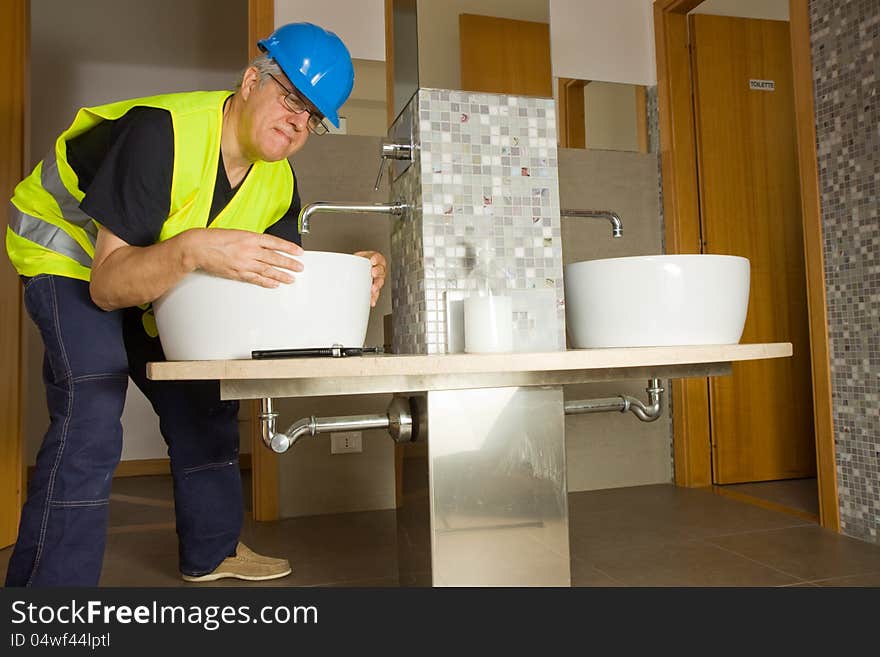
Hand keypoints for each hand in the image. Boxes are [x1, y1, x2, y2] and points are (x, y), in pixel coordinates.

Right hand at [188, 228, 303, 287]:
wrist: (197, 247)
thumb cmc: (214, 238)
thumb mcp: (237, 233)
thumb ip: (252, 240)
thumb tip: (265, 246)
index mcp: (250, 237)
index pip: (275, 242)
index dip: (288, 248)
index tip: (298, 251)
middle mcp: (249, 250)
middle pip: (274, 258)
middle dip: (289, 263)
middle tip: (299, 267)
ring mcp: (244, 263)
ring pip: (268, 270)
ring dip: (281, 275)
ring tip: (291, 278)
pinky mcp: (237, 273)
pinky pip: (256, 279)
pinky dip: (266, 282)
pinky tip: (275, 284)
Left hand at [354, 250, 386, 306]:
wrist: (355, 270)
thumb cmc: (357, 263)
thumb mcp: (355, 259)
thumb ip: (350, 261)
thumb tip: (335, 264)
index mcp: (374, 260)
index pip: (378, 258)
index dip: (376, 259)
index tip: (373, 261)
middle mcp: (377, 269)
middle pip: (380, 270)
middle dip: (378, 272)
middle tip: (373, 273)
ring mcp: (377, 279)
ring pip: (380, 282)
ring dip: (377, 285)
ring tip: (373, 289)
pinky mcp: (374, 288)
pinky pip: (376, 293)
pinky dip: (374, 298)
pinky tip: (371, 301)